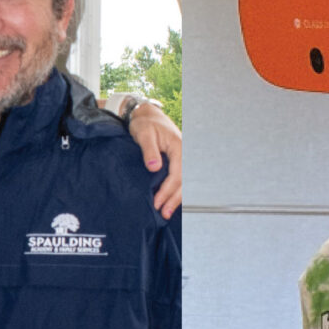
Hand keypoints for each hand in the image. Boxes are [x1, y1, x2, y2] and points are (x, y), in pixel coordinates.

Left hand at [127, 101, 182, 218]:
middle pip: (183, 182)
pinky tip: (169, 201)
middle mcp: (184, 153)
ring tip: (166, 212)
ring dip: (175, 198)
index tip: (157, 202)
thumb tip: (154, 167)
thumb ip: (149, 151)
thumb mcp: (144, 134)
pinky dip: (175, 191)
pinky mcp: (177, 161)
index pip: (177, 175)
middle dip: (174, 199)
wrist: (146, 115)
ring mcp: (182, 157)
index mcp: (179, 147)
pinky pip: (179, 178)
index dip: (167, 191)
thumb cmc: (145, 124)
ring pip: (183, 182)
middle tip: (163, 213)